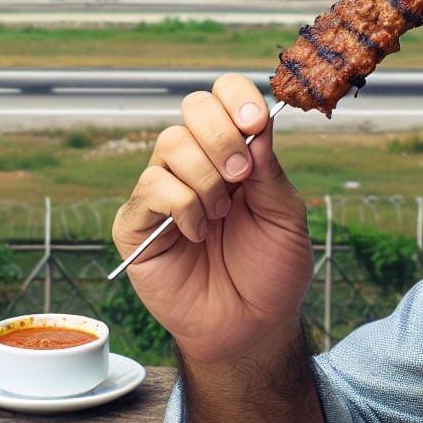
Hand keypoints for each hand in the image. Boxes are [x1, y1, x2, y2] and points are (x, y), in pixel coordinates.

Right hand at [112, 75, 313, 363]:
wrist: (252, 325)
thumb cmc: (271, 269)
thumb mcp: (285, 213)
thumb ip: (270, 167)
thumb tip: (260, 121)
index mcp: (234, 151)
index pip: (223, 96)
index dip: (237, 98)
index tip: (257, 122)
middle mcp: (196, 162)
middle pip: (193, 107)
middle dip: (222, 135)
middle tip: (242, 176)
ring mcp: (163, 190)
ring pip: (170, 144)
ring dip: (206, 178)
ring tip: (221, 214)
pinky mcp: (136, 222)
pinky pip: (151, 187)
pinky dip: (183, 206)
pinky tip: (198, 233)